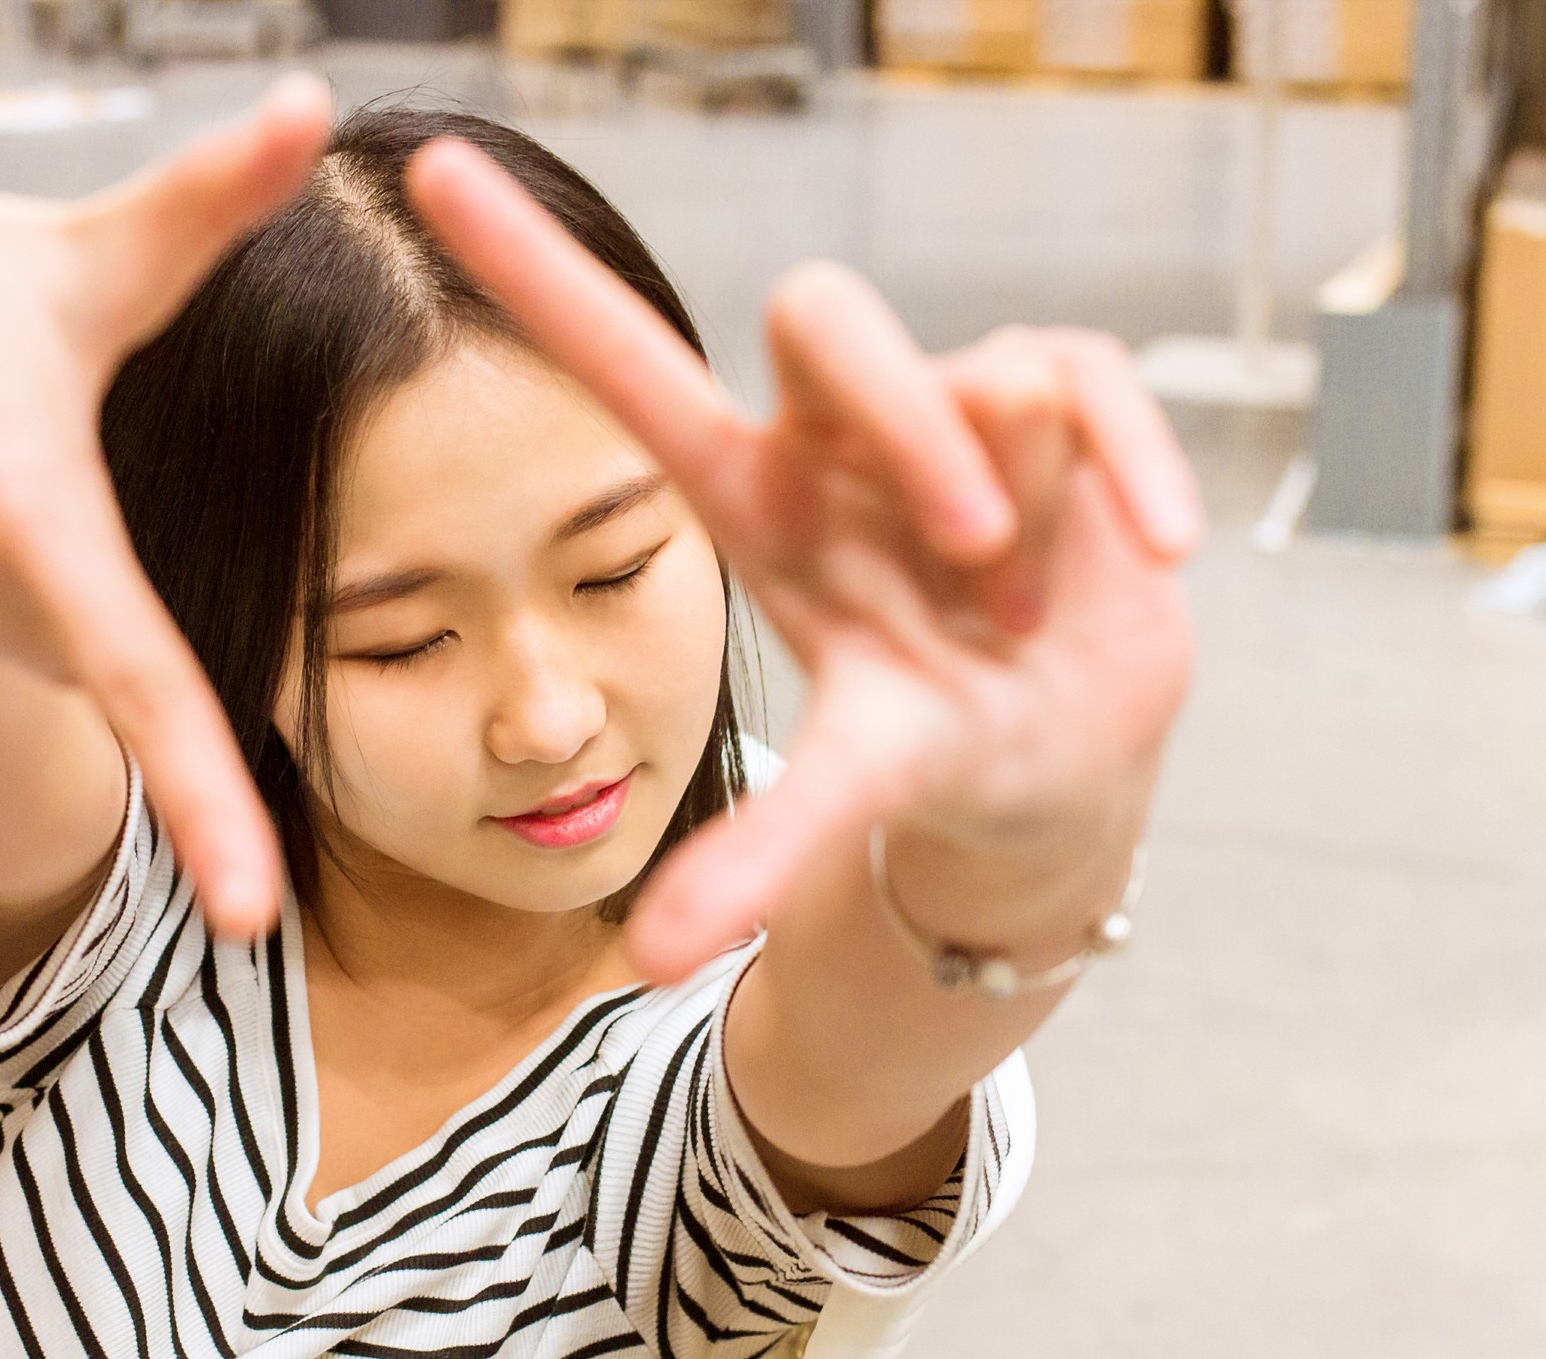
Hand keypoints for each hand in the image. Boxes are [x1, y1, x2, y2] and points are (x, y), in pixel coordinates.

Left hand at [406, 140, 1200, 980]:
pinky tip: (1153, 547)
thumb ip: (757, 858)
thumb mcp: (842, 795)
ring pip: (988, 368)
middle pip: (829, 315)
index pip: (629, 362)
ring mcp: (951, 413)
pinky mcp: (1066, 413)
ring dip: (1027, 499)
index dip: (534, 273)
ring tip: (1030, 611)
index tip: (430, 173)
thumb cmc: (921, 746)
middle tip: (975, 561)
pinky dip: (1134, 463)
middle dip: (910, 425)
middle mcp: (838, 434)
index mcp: (752, 499)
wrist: (1056, 750)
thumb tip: (647, 958)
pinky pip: (1093, 378)